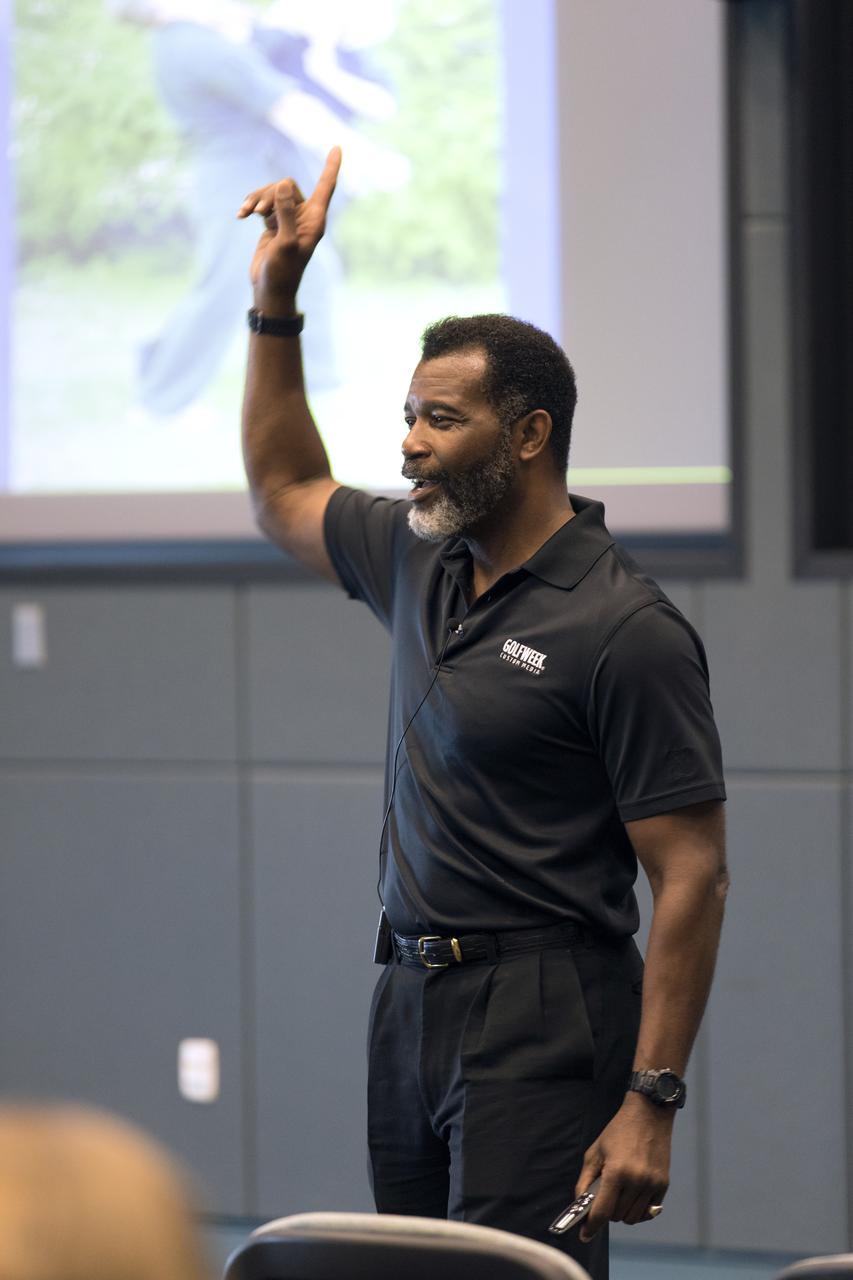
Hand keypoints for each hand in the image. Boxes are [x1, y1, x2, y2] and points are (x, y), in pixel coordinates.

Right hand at [237, 146, 341, 306]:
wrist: (270, 289)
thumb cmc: (282, 272)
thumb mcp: (284, 243)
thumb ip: (285, 213)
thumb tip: (282, 184)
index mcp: (314, 220)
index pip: (325, 187)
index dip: (331, 167)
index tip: (337, 146)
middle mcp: (304, 217)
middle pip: (287, 186)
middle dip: (270, 192)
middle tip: (257, 210)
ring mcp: (288, 219)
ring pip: (273, 193)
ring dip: (257, 198)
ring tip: (245, 213)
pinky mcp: (273, 223)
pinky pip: (263, 203)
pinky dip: (251, 206)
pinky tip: (241, 215)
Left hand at [575, 1094, 671, 1241]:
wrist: (649, 1114)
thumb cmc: (617, 1132)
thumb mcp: (595, 1152)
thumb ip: (585, 1181)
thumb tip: (581, 1205)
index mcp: (616, 1172)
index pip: (602, 1211)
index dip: (591, 1226)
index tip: (584, 1235)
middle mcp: (637, 1181)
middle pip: (617, 1216)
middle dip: (607, 1212)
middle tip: (603, 1198)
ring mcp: (652, 1184)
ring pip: (633, 1217)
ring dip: (622, 1212)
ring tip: (618, 1194)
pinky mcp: (663, 1185)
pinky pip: (648, 1212)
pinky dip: (637, 1210)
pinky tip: (632, 1196)